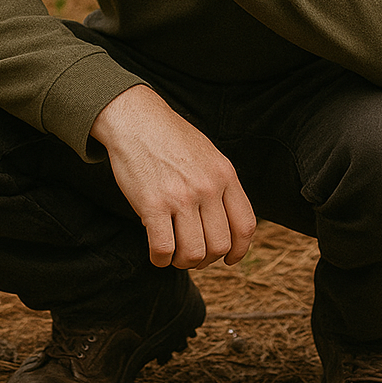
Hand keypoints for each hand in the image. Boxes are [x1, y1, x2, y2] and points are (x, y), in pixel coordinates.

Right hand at [91, 85, 256, 269]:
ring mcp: (181, 197)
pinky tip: (157, 253)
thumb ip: (220, 184)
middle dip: (207, 259)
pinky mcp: (152, 205)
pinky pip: (164, 249)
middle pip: (219, 245)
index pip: (245, 225)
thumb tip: (225, 221)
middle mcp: (207, 187)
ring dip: (183, 262)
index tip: (230, 258)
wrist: (136, 120)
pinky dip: (161, 260)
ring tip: (174, 254)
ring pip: (193, 253)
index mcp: (225, 174)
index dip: (239, 250)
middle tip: (192, 254)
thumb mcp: (208, 154)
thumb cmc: (170, 137)